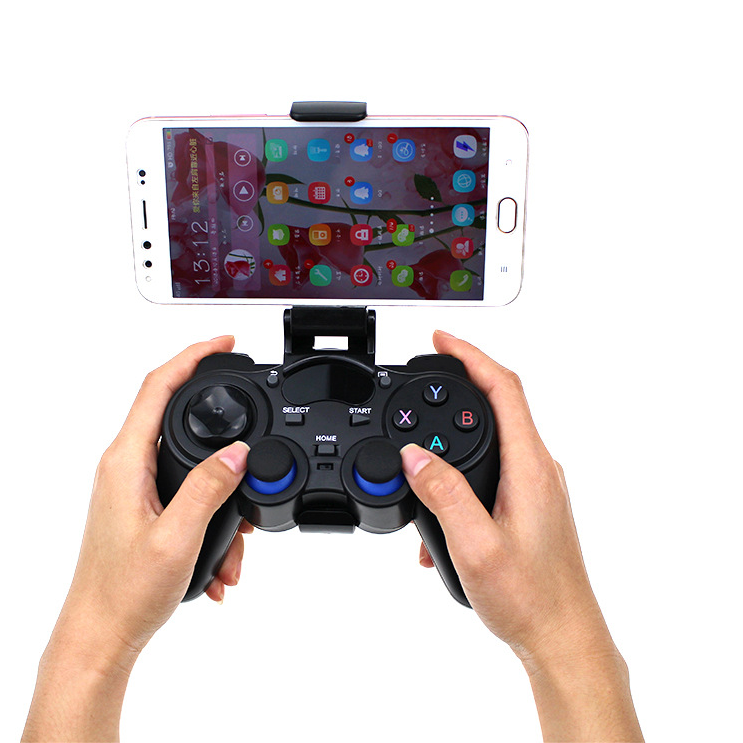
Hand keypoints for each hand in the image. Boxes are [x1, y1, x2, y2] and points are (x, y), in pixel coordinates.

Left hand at [23, 336, 250, 741]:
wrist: (101, 636)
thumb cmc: (123, 592)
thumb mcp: (177, 537)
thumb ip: (210, 487)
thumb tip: (237, 451)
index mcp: (126, 460)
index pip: (158, 386)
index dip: (193, 356)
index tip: (224, 343)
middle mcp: (126, 466)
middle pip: (178, 418)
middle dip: (223, 434)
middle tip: (252, 432)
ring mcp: (134, 487)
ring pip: (192, 466)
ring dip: (224, 499)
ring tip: (239, 542)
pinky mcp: (144, 508)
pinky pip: (189, 496)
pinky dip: (213, 522)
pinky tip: (221, 562)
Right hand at [401, 331, 642, 741]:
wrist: (562, 637)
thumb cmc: (532, 598)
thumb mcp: (475, 545)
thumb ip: (443, 494)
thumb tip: (414, 456)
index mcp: (530, 466)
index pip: (504, 388)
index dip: (471, 355)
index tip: (442, 341)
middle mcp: (539, 468)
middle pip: (499, 403)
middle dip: (459, 384)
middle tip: (426, 375)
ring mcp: (537, 486)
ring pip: (492, 440)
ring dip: (455, 439)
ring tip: (420, 459)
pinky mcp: (531, 503)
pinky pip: (493, 470)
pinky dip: (461, 475)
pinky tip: (437, 517)